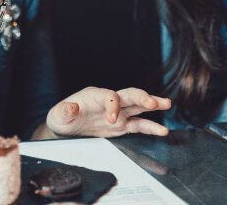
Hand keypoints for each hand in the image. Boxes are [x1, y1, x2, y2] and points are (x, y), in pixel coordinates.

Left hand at [46, 86, 170, 137]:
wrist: (66, 127)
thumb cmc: (62, 117)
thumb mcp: (58, 115)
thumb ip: (64, 111)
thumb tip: (72, 108)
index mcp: (95, 96)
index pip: (110, 96)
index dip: (113, 106)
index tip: (112, 121)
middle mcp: (110, 101)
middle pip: (129, 95)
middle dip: (142, 97)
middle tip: (153, 103)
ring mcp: (118, 113)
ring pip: (138, 106)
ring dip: (153, 105)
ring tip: (168, 104)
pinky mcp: (122, 125)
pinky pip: (138, 125)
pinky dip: (150, 127)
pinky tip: (162, 131)